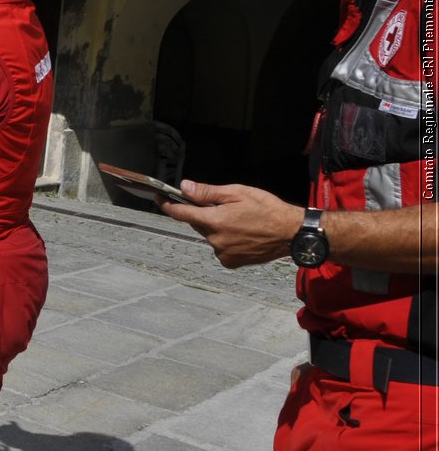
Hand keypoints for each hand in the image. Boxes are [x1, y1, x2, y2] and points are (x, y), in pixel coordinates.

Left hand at [160, 180, 300, 268]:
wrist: (292, 233)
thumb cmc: (268, 210)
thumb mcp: (237, 193)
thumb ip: (207, 193)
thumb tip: (185, 188)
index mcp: (215, 221)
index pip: (181, 213)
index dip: (168, 205)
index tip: (159, 198)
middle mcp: (215, 240)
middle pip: (198, 224)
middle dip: (205, 215)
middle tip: (223, 208)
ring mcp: (223, 253)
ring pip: (210, 236)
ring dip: (217, 228)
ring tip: (240, 222)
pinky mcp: (231, 262)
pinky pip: (220, 248)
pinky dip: (225, 240)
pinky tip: (241, 235)